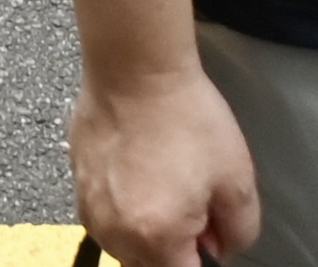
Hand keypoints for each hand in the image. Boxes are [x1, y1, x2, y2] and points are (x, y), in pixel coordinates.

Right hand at [67, 54, 261, 266]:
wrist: (136, 69)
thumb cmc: (185, 117)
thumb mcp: (238, 178)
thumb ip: (240, 231)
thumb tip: (220, 248)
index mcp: (156, 238)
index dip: (203, 255)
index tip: (209, 231)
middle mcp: (115, 233)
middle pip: (150, 265)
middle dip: (174, 244)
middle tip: (192, 199)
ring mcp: (91, 209)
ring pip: (124, 243)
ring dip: (146, 228)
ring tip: (163, 179)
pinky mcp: (78, 184)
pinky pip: (105, 215)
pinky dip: (123, 205)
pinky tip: (140, 169)